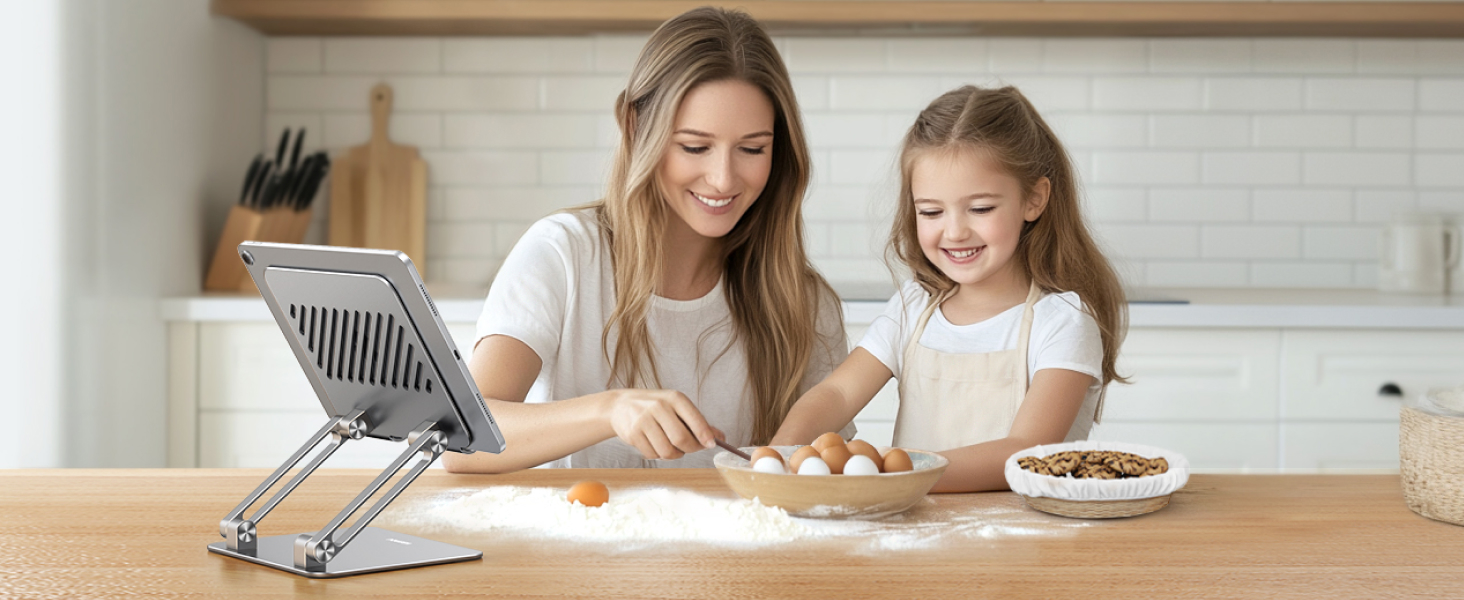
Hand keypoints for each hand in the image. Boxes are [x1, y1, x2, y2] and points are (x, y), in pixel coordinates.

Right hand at [603, 389, 723, 459]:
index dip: (706, 435)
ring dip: (674, 455)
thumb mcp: (676, 406)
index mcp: (674, 398)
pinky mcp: (633, 434)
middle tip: (690, 448)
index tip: (712, 444)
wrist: (620, 406)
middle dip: (690, 449)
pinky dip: (658, 455)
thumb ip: (697, 421)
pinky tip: (656, 444)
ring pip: (667, 451)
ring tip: (672, 446)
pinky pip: (653, 455)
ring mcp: (644, 420)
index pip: (695, 419)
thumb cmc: (655, 407)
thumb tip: (720, 437)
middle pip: (682, 439)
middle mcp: (659, 407)